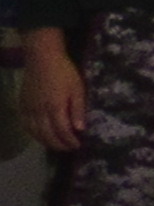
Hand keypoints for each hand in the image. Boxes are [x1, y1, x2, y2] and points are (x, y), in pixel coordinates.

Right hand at [19, 32, 76, 156]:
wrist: (42, 58)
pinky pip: (25, 124)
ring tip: (57, 145)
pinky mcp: (21, 105)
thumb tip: (80, 129)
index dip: (69, 141)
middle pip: (47, 135)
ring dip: (46, 142)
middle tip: (69, 148)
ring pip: (34, 132)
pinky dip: (33, 134)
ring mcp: (28, 108)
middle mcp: (39, 111)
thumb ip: (78, 110)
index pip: (62, 131)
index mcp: (55, 107)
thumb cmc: (64, 71)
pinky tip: (40, 135)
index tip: (77, 145)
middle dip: (59, 145)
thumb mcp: (77, 89)